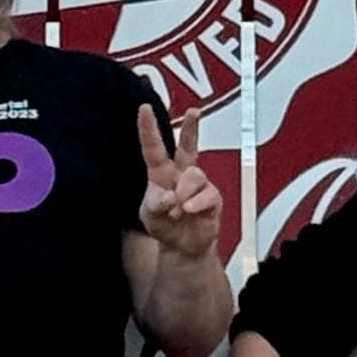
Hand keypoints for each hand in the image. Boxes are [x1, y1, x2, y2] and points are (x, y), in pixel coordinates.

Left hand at [136, 106, 219, 259]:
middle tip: (194, 111)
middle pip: (187, 146)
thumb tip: (171, 196)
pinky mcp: (212, 198)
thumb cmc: (164, 226)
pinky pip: (207, 195)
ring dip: (184, 193)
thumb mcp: (149, 216)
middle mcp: (181, 174)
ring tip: (177, 210)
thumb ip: (156, 204)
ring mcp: (198, 185)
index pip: (153, 147)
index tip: (144, 109)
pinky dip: (196, 203)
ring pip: (195, 175)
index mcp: (160, 173)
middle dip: (192, 127)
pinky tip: (189, 210)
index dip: (148, 128)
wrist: (182, 247)